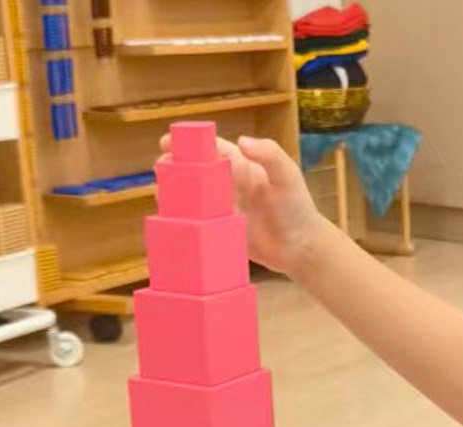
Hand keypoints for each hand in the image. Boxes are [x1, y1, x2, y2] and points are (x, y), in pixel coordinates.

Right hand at [156, 133, 339, 277]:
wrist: (302, 249)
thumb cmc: (297, 209)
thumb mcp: (288, 177)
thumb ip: (269, 155)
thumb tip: (242, 141)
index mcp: (245, 166)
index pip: (213, 150)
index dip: (191, 144)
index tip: (168, 142)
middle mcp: (232, 185)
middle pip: (198, 171)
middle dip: (177, 167)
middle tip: (159, 168)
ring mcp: (226, 208)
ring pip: (195, 195)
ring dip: (176, 192)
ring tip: (160, 193)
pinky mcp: (223, 230)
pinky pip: (199, 221)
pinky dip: (184, 218)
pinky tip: (170, 218)